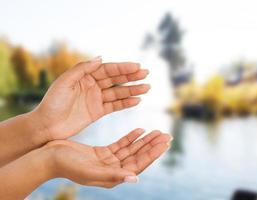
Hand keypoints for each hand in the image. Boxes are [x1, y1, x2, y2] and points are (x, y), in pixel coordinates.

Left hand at [33, 57, 149, 140]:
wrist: (47, 126)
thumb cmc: (53, 103)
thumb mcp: (65, 82)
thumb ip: (82, 69)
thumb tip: (100, 58)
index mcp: (84, 76)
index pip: (107, 70)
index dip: (122, 68)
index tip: (137, 67)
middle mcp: (92, 85)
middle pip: (115, 79)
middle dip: (131, 77)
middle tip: (146, 74)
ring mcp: (96, 99)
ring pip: (118, 93)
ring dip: (132, 90)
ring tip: (147, 87)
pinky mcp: (97, 111)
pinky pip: (115, 106)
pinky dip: (126, 103)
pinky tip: (136, 100)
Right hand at [46, 129, 171, 187]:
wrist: (49, 158)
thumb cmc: (67, 166)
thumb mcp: (91, 170)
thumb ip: (113, 175)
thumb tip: (135, 179)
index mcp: (113, 177)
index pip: (139, 164)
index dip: (153, 154)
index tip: (165, 143)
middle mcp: (114, 170)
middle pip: (138, 156)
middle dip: (153, 146)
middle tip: (167, 135)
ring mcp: (109, 161)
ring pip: (132, 149)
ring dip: (144, 140)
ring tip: (157, 131)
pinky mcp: (103, 153)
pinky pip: (121, 144)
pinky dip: (131, 137)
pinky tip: (139, 129)